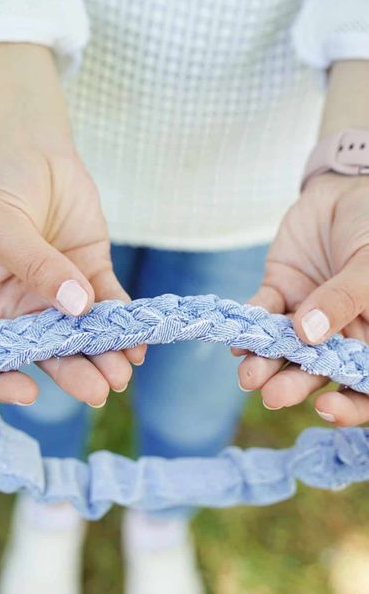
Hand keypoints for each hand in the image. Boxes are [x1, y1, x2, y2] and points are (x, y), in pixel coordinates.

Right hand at [0, 44, 144, 405]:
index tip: (29, 392)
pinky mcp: (92, 274)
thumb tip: (76, 307)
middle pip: (46, 352)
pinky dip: (124, 324)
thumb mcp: (1, 225)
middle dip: (74, 372)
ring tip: (124, 370)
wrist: (29, 144)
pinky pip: (110, 306)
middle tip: (99, 390)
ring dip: (104, 355)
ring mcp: (59, 294)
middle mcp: (21, 307)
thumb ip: (35, 267)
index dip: (5, 381)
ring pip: (83, 335)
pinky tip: (138, 341)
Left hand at [234, 173, 368, 425]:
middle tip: (270, 394)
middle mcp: (340, 333)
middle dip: (293, 385)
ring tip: (248, 374)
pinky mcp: (280, 290)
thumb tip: (309, 336)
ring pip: (285, 348)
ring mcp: (307, 314)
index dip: (350, 405)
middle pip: (318, 371)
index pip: (364, 384)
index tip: (325, 408)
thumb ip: (344, 299)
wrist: (346, 185)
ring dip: (265, 362)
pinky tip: (238, 340)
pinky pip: (264, 312)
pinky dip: (251, 325)